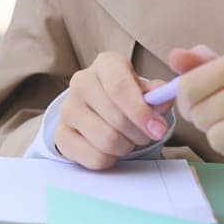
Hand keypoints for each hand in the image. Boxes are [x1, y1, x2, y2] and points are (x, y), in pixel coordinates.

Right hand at [54, 51, 173, 170]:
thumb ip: (156, 94)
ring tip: (129, 139)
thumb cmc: (127, 96)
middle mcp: (81, 82)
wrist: (98, 108)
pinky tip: (112, 149)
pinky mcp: (61, 135)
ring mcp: (67, 109)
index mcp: (106, 64)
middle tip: (148, 134)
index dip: (141, 111)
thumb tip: (162, 99)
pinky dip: (111, 159)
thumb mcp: (145, 89)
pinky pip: (94, 158)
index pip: (119, 87)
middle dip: (140, 133)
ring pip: (106, 140)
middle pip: (116, 118)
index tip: (159, 128)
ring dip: (126, 146)